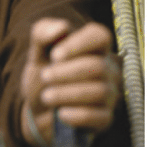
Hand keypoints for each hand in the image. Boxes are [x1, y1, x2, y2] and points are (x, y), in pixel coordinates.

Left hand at [21, 18, 121, 146]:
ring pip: (100, 91)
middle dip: (67, 72)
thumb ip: (43, 33)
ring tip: (46, 96)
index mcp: (95, 47)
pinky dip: (78, 115)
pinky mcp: (105, 118)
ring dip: (68, 94)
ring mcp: (110, 94)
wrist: (38, 112)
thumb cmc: (43, 76)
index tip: (55, 55)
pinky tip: (60, 113)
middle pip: (98, 66)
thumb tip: (61, 28)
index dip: (79, 44)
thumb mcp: (36, 52)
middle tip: (44, 77)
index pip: (100, 36)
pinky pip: (100, 116)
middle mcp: (108, 69)